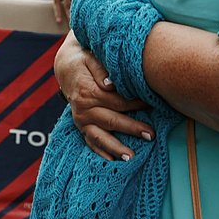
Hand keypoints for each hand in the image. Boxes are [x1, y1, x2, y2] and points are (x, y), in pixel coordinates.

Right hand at [54, 33, 149, 159]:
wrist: (67, 68)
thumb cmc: (84, 61)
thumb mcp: (91, 58)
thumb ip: (102, 69)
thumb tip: (110, 83)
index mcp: (88, 92)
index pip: (117, 101)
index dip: (135, 105)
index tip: (152, 106)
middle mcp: (83, 109)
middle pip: (112, 120)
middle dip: (132, 128)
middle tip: (151, 135)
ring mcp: (81, 120)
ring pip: (100, 136)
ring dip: (116, 147)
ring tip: (131, 157)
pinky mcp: (80, 126)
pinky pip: (90, 141)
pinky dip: (100, 151)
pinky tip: (112, 160)